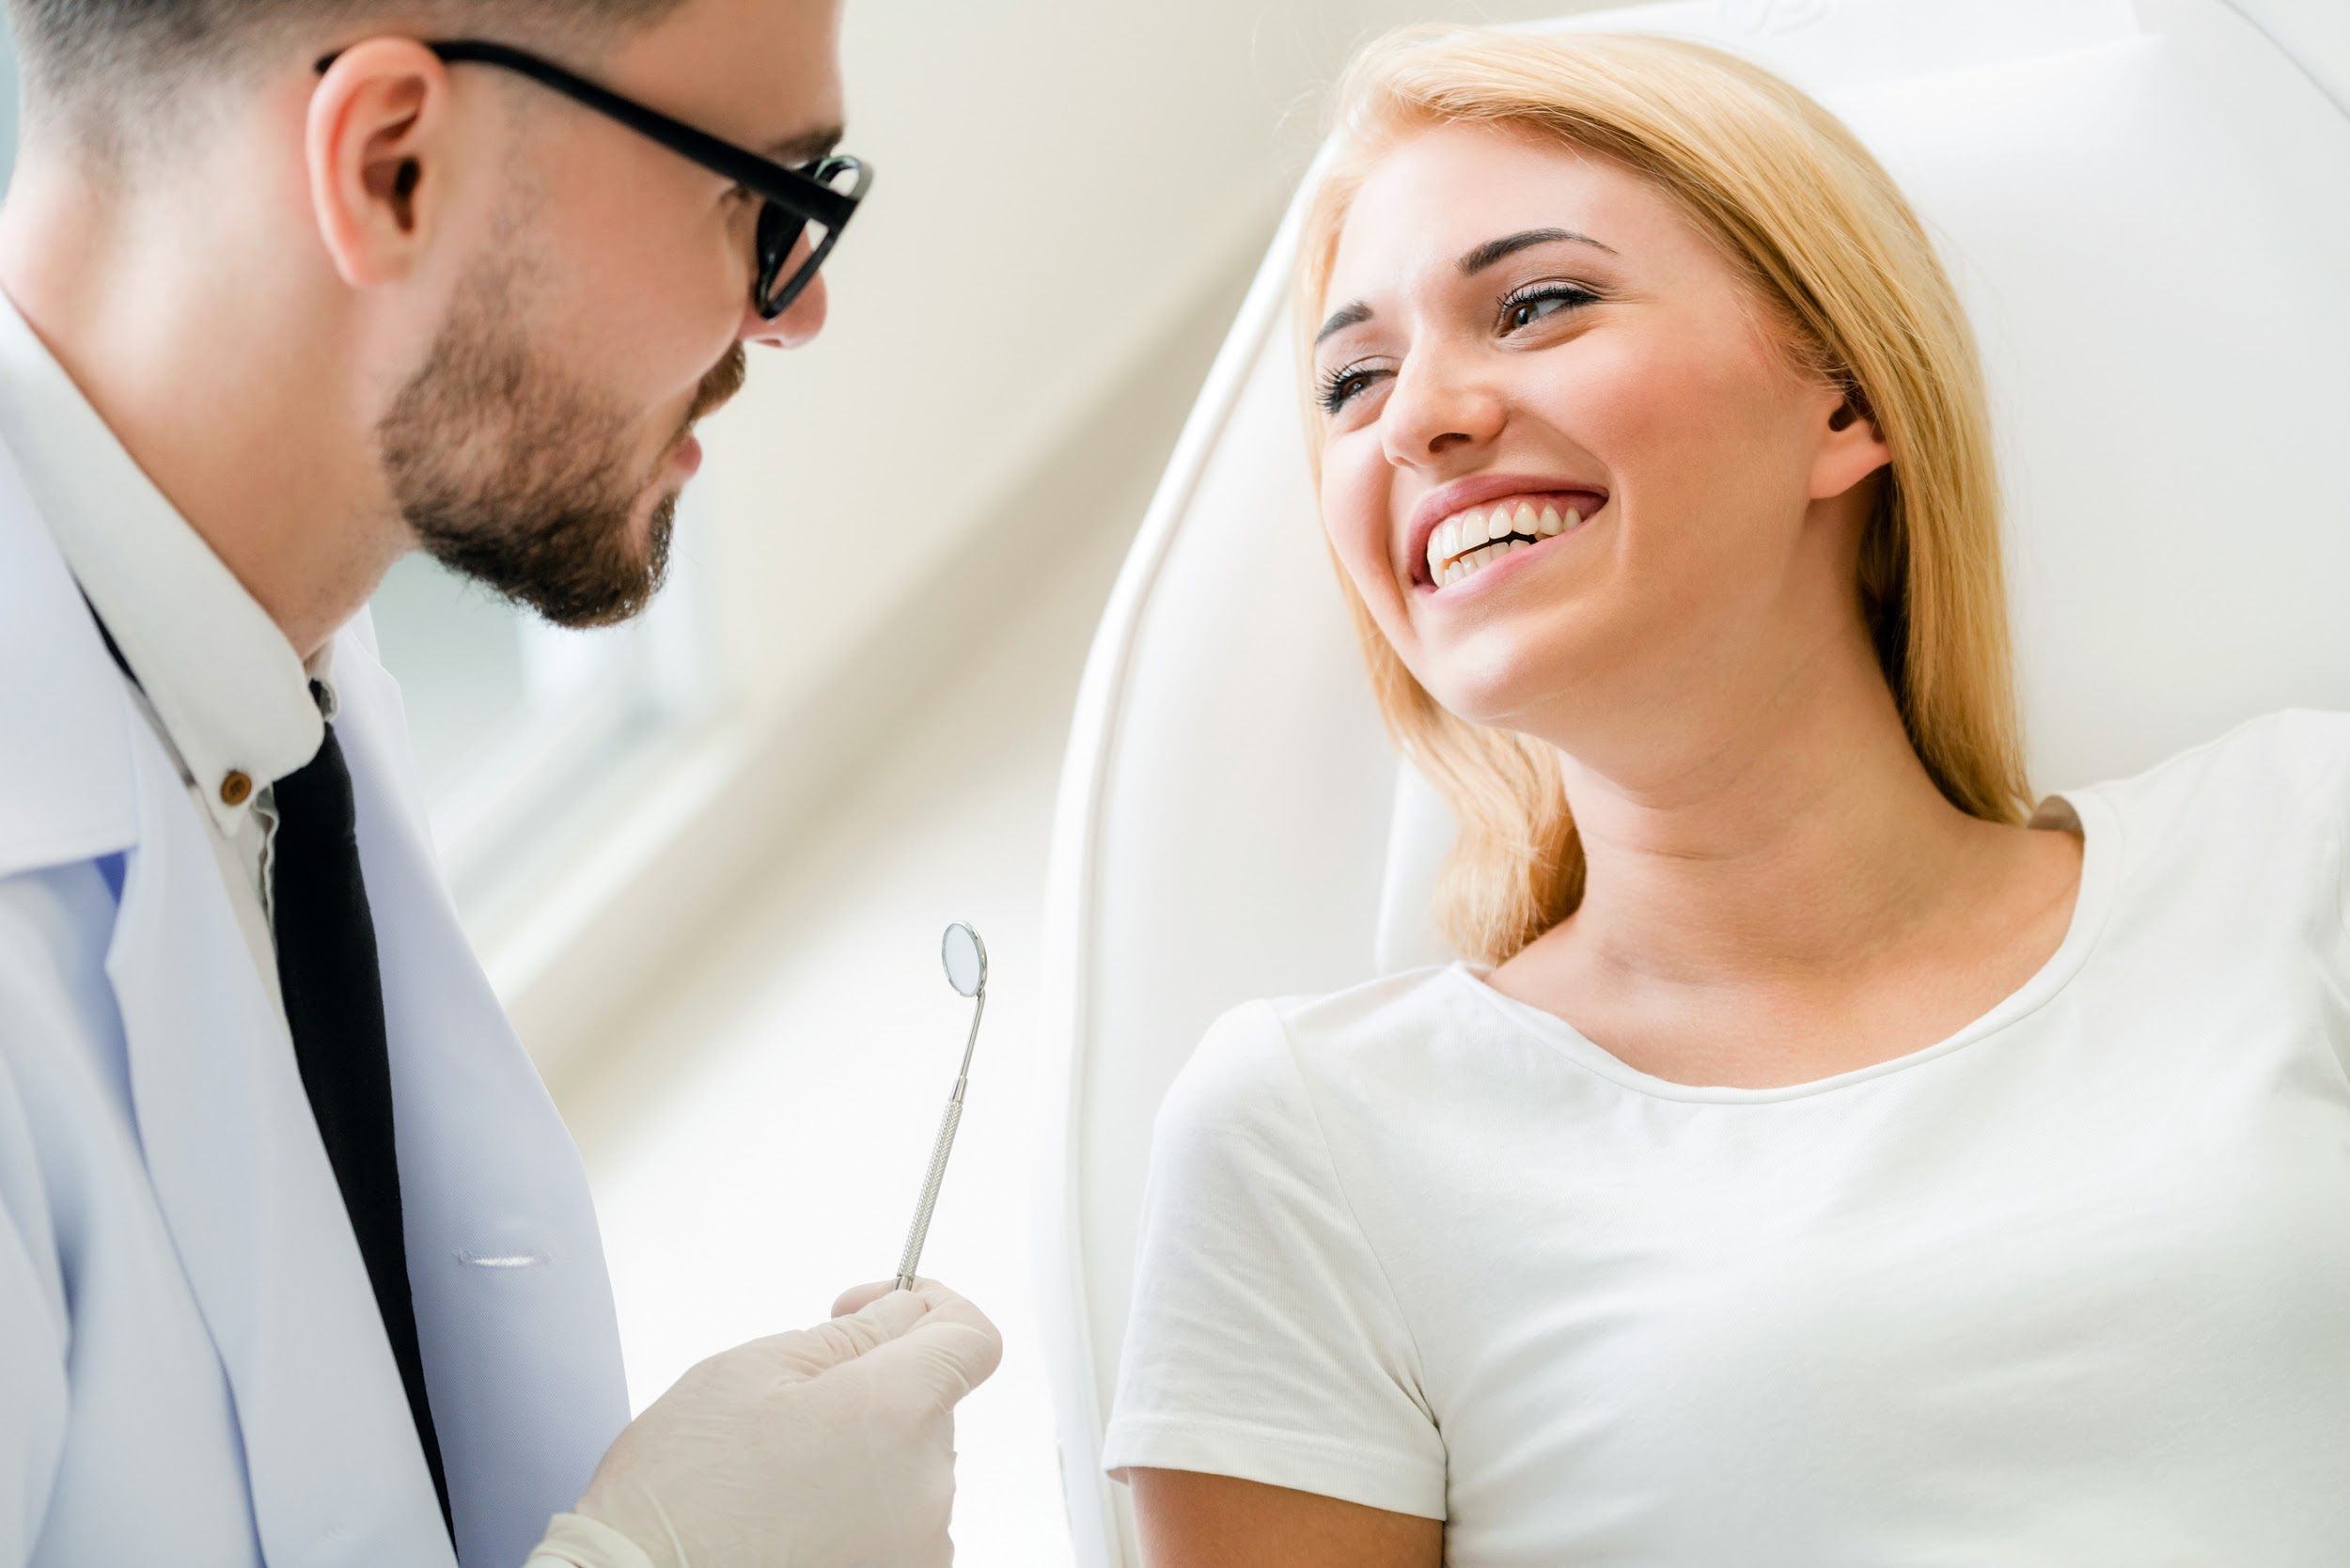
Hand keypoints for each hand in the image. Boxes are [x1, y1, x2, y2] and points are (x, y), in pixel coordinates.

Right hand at [572, 1278, 1001, 1567]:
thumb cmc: (679, 1497)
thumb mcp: (749, 1371)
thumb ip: (845, 1335)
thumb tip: (899, 1314)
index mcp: (895, 1412)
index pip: (972, 1337)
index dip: (930, 1307)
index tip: (880, 1310)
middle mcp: (926, 1485)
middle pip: (930, 1404)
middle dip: (874, 1386)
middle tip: (790, 1406)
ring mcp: (917, 1547)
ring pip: (909, 1466)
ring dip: (861, 1454)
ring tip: (776, 1475)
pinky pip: (894, 1523)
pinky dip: (854, 1510)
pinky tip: (788, 1518)